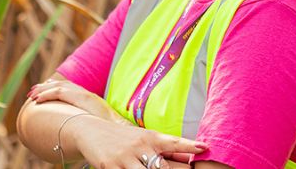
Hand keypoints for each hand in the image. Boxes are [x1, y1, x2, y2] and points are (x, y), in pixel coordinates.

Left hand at [28, 79, 128, 123]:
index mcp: (89, 98)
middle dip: (46, 87)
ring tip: (31, 95)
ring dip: (43, 90)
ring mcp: (84, 95)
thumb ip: (84, 122)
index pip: (70, 87)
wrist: (119, 129)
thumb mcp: (94, 123)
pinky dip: (47, 95)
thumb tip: (74, 131)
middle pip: (63, 84)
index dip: (55, 87)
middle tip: (32, 92)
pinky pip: (60, 93)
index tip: (43, 90)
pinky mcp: (82, 98)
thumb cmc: (107, 130)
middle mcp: (86, 93)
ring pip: (59, 87)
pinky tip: (37, 101)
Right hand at [70, 115, 207, 168]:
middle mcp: (140, 146)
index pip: (175, 142)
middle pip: (163, 167)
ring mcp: (125, 158)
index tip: (205, 148)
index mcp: (152, 137)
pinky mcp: (110, 167)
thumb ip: (164, 149)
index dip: (190, 146)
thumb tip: (189, 156)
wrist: (90, 131)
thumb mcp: (144, 139)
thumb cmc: (124, 139)